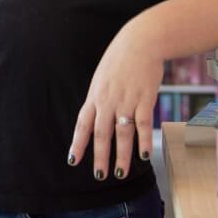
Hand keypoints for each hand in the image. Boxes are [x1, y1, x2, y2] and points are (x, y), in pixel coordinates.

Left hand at [68, 29, 162, 180]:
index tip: (73, 160)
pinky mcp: (145, 98)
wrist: (141, 41)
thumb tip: (96, 118)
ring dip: (121, 155)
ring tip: (120, 173)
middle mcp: (108, 101)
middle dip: (100, 156)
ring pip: (122, 133)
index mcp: (95, 96)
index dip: (78, 143)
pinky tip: (144, 155)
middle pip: (102, 133)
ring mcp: (126, 100)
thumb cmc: (121, 59)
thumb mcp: (102, 78)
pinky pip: (143, 124)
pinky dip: (143, 141)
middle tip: (99, 175)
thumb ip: (99, 98)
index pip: (83, 124)